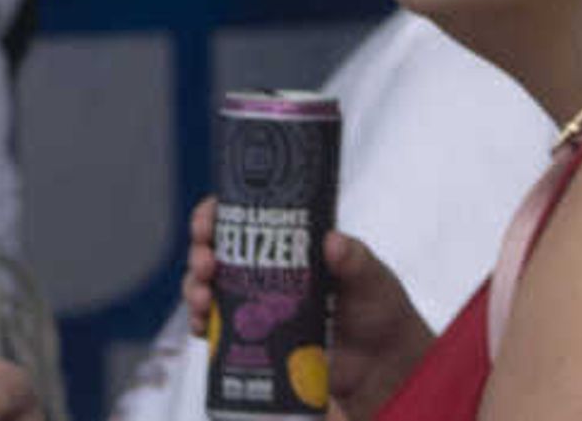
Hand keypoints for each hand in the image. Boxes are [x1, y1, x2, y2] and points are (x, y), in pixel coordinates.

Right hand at [181, 197, 436, 420]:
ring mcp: (257, 304)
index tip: (208, 220)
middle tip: (206, 261)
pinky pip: (217, 329)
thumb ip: (356, 260)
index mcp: (288, 243)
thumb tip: (333, 241)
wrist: (384, 366)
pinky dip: (203, 325)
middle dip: (200, 251)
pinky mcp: (256, 339)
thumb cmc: (379, 311)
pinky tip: (203, 327)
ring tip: (204, 298)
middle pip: (216, 250)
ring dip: (196, 288)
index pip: (241, 217)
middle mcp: (265, 270)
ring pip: (209, 287)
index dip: (216, 214)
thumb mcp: (373, 278)